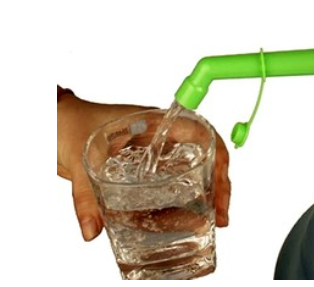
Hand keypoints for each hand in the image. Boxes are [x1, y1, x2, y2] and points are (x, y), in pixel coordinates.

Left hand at [57, 94, 230, 240]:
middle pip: (205, 153)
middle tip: (220, 213)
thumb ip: (86, 195)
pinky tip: (184, 216)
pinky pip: (172, 178)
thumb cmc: (70, 124)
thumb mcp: (80, 157)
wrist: (55, 121)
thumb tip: (93, 229)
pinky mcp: (143, 165)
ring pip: (192, 166)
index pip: (201, 133)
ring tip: (210, 218)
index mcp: (154, 122)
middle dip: (218, 182)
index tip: (221, 186)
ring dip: (205, 190)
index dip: (219, 158)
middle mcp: (160, 135)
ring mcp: (153, 150)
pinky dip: (183, 196)